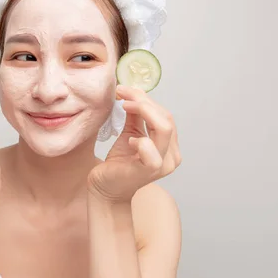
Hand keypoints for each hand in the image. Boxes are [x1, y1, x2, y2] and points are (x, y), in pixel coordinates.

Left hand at [88, 84, 181, 201]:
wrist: (106, 187)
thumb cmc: (119, 162)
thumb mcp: (130, 133)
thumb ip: (137, 116)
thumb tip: (134, 93)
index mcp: (170, 145)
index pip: (165, 115)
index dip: (146, 99)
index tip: (125, 90)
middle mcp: (172, 155)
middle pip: (166, 118)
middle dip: (143, 101)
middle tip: (122, 93)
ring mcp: (163, 164)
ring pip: (164, 128)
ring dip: (143, 110)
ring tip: (124, 105)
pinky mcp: (149, 171)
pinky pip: (150, 149)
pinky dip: (140, 139)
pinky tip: (129, 140)